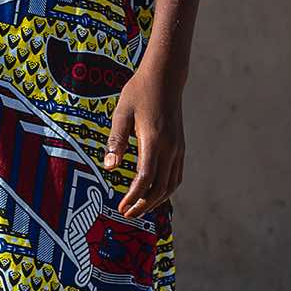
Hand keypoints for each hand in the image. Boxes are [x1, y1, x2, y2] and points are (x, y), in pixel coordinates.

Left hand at [103, 64, 184, 218]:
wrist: (165, 77)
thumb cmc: (139, 92)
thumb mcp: (122, 112)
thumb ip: (116, 140)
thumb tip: (110, 168)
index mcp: (153, 140)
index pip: (145, 179)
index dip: (133, 196)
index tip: (121, 207)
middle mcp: (169, 148)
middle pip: (160, 188)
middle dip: (144, 205)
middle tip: (127, 213)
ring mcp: (178, 148)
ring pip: (171, 185)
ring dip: (156, 200)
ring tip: (139, 206)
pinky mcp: (180, 146)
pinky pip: (176, 175)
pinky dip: (166, 189)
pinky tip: (155, 191)